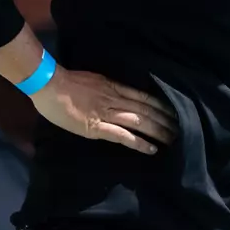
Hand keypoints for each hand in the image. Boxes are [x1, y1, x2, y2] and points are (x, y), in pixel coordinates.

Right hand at [32, 66, 176, 154]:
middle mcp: (115, 99)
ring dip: (158, 131)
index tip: (172, 111)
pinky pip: (123, 136)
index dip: (160, 105)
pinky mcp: (97, 128)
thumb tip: (118, 94)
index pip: (144, 96)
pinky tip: (152, 149)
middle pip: (147, 110)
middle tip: (179, 128)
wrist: (49, 85)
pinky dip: (139, 143)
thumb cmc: (66, 81)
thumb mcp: (94, 80)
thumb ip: (108, 88)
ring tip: (172, 139)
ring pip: (140, 122)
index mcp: (114, 87)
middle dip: (164, 120)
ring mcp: (107, 113)